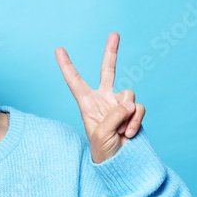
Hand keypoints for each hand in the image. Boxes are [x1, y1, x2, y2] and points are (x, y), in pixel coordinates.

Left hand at [55, 32, 145, 163]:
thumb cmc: (102, 150)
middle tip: (114, 33)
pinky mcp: (134, 111)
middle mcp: (103, 99)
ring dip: (125, 115)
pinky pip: (138, 108)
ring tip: (119, 131)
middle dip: (112, 52)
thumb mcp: (100, 133)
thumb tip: (129, 102)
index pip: (75, 81)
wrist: (120, 163)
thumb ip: (113, 115)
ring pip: (128, 94)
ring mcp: (120, 104)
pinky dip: (135, 121)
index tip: (58, 49)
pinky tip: (128, 134)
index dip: (67, 65)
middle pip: (108, 71)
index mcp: (87, 103)